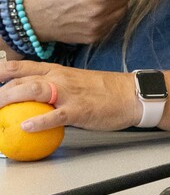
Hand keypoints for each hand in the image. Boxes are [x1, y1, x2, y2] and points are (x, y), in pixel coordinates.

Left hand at [0, 59, 138, 130]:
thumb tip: (37, 103)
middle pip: (22, 80)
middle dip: (2, 92)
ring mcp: (69, 93)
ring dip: (10, 100)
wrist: (133, 94)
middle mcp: (60, 78)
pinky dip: (38, 121)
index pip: (24, 67)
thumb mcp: (78, 83)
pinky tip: (25, 127)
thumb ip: (57, 90)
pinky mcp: (79, 110)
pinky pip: (55, 115)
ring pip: (33, 91)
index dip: (2, 72)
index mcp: (59, 71)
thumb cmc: (107, 91)